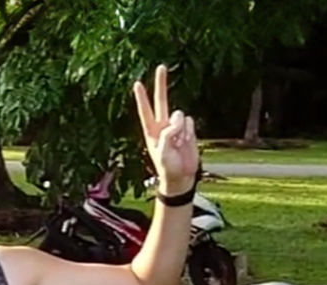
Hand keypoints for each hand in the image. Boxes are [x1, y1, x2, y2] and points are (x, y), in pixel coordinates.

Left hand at [133, 64, 198, 194]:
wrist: (182, 176)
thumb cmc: (167, 166)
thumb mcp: (162, 151)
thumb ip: (168, 133)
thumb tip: (178, 119)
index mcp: (152, 131)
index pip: (145, 111)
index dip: (142, 98)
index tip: (136, 83)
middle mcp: (163, 125)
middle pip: (162, 100)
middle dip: (161, 83)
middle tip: (161, 66)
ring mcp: (176, 126)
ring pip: (180, 115)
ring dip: (181, 129)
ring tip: (179, 145)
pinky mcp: (188, 129)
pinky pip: (189, 122)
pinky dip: (189, 132)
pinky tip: (186, 143)